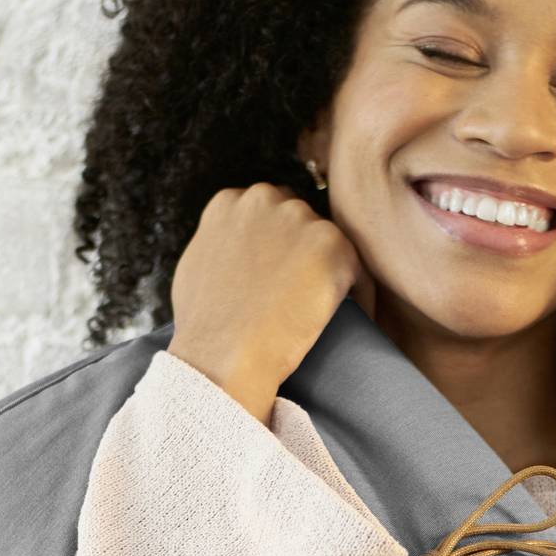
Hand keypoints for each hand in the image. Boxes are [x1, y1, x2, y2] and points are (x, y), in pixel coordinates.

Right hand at [166, 182, 375, 424]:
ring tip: (327, 309)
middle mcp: (264, 199)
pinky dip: (359, 295)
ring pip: (328, 242)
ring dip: (330, 270)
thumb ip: (221, 243)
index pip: (267, 211)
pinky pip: (358, 270)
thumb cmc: (204, 326)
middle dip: (303, 251)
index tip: (284, 272)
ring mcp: (300, 219)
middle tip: (306, 291)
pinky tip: (355, 319)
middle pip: (300, 218)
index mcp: (230, 202)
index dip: (279, 243)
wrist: (222, 357)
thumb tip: (237, 252)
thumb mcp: (197, 267)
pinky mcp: (333, 246)